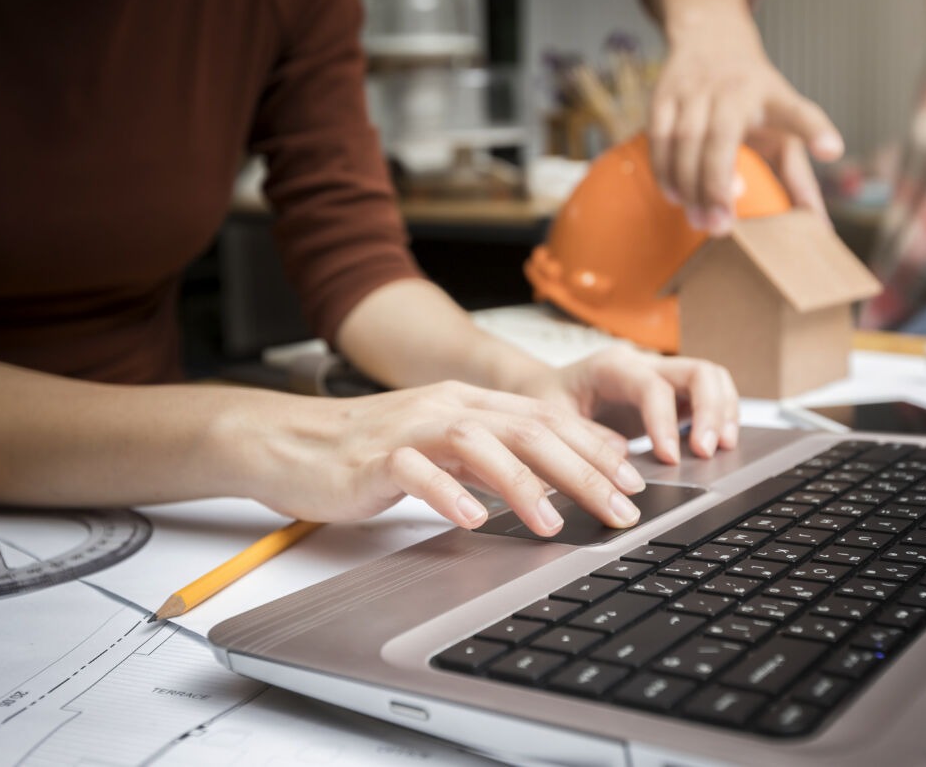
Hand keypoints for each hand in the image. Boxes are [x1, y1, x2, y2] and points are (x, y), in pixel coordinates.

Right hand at [248, 380, 643, 537]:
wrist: (293, 442)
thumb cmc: (371, 450)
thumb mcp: (445, 447)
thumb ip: (495, 457)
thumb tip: (557, 481)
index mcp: (470, 403)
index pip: (548, 418)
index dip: (595, 448)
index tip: (632, 481)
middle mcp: (448, 407)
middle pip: (528, 429)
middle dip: (582, 469)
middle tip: (619, 508)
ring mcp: (411, 428)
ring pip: (480, 443)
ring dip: (522, 484)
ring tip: (553, 523)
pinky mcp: (375, 457)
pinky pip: (417, 471)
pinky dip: (447, 493)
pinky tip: (472, 519)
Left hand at [515, 345, 739, 466]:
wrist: (546, 390)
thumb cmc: (547, 401)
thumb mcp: (550, 418)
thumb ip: (582, 436)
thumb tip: (621, 457)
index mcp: (612, 366)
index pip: (652, 386)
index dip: (664, 422)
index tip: (669, 458)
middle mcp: (643, 364)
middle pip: (697, 371)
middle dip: (711, 410)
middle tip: (709, 452)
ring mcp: (662, 376)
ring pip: (711, 378)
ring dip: (724, 412)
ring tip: (724, 448)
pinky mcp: (672, 394)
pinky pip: (710, 395)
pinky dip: (722, 417)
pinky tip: (719, 444)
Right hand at [649, 4, 841, 233]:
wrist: (712, 39)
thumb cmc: (754, 99)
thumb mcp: (782, 129)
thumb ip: (797, 176)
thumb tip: (818, 226)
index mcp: (774, 98)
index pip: (797, 112)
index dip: (814, 130)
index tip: (832, 150)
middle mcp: (736, 89)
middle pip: (722, 137)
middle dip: (717, 185)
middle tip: (720, 226)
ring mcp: (696, 89)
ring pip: (685, 139)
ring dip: (688, 184)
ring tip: (698, 219)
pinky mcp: (665, 93)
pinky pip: (659, 137)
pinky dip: (664, 170)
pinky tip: (674, 196)